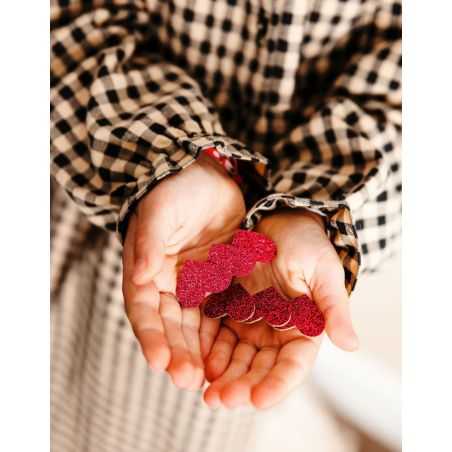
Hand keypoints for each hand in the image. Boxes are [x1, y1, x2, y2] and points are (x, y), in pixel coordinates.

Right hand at [122, 154, 244, 389]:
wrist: (209, 178)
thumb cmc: (178, 190)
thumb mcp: (161, 211)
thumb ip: (150, 240)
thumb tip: (140, 273)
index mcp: (147, 271)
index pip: (144, 310)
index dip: (150, 336)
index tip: (159, 361)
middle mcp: (168, 285)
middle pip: (170, 326)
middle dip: (177, 354)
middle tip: (188, 380)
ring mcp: (194, 286)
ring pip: (195, 327)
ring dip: (200, 353)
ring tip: (210, 379)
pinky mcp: (218, 284)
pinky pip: (220, 314)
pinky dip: (222, 336)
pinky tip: (231, 355)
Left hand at [203, 209, 357, 407]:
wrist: (278, 220)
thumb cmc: (306, 243)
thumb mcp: (322, 270)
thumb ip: (333, 307)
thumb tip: (351, 345)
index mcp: (304, 328)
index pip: (293, 365)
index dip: (278, 384)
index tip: (259, 399)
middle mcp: (278, 332)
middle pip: (261, 368)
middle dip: (242, 387)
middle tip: (220, 400)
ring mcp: (253, 323)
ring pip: (238, 359)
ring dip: (223, 377)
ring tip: (206, 393)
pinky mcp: (231, 311)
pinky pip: (219, 336)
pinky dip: (210, 352)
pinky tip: (198, 361)